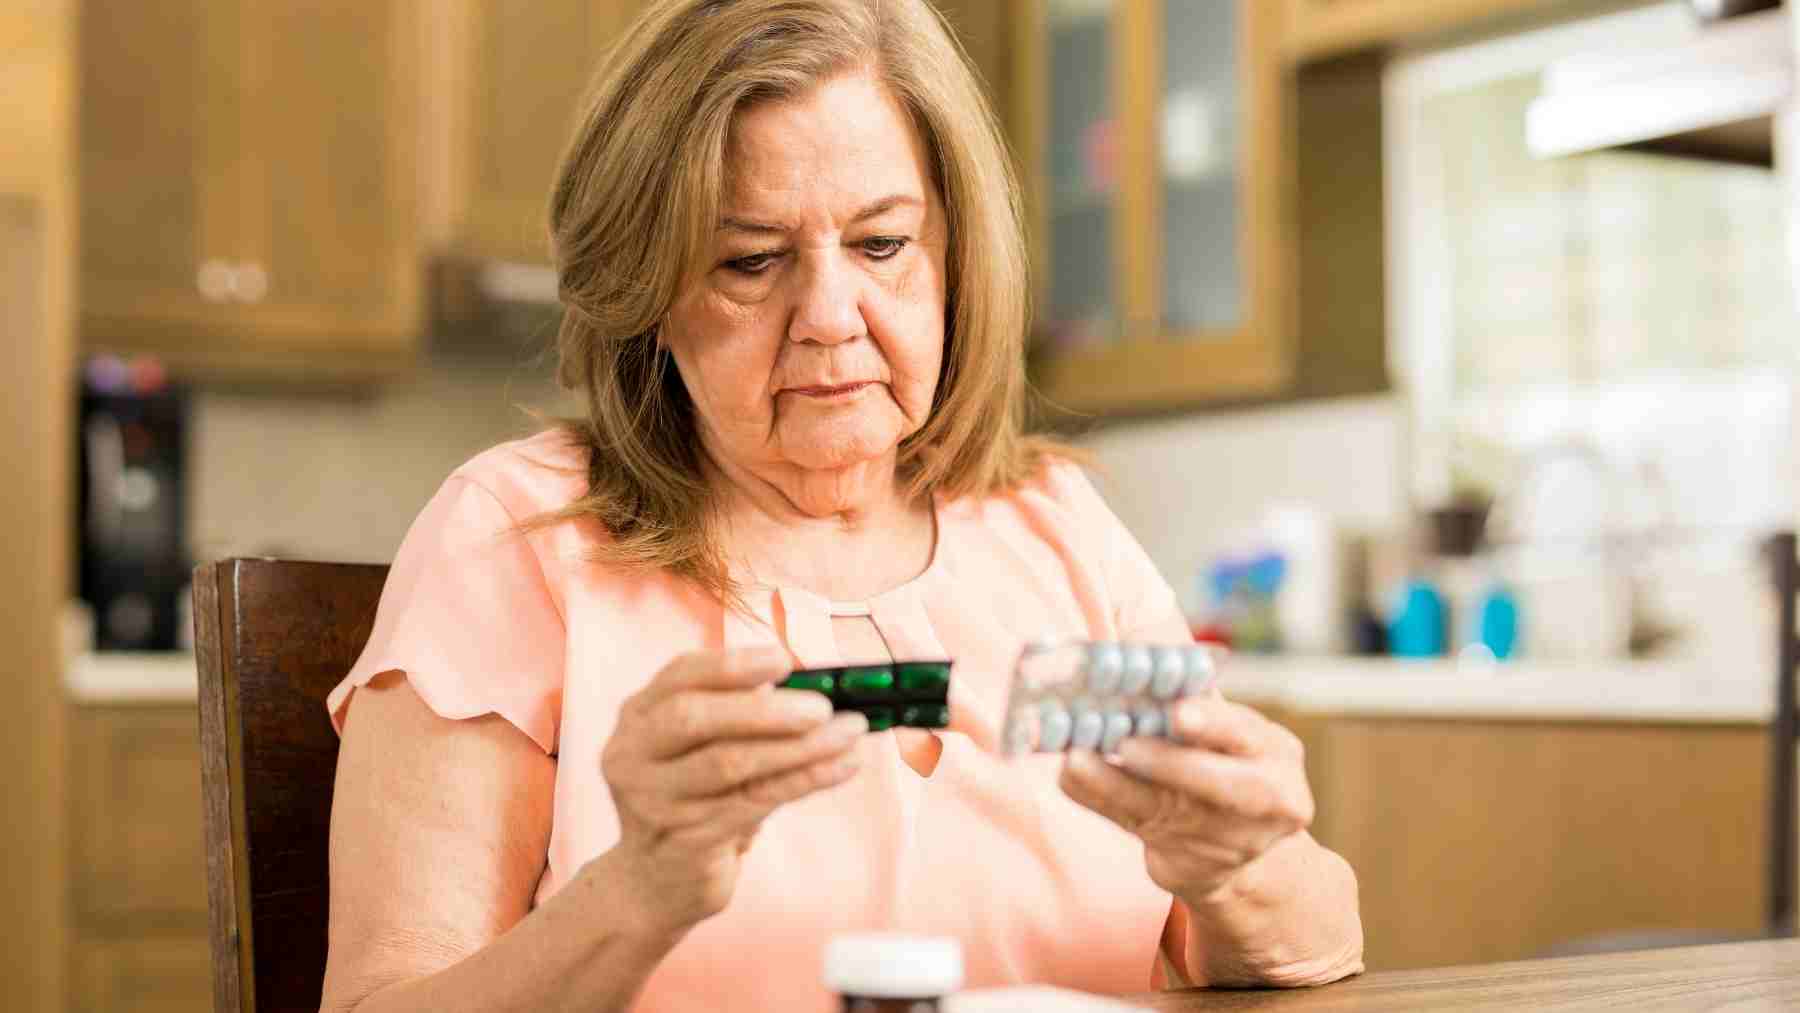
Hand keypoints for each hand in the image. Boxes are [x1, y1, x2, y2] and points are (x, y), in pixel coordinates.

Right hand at [599, 646, 865, 935]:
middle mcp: (633, 756)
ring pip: (731, 764)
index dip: (732, 664)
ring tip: (849, 733)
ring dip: (800, 746)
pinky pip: (754, 802)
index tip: (782, 659)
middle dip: (765, 710)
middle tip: (823, 707)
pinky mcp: (684, 841)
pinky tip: (842, 766)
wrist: (656, 882)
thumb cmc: (695, 797)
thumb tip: (815, 685)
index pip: (680, 675)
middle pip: (694, 718)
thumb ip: (740, 713)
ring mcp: (654, 802)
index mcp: (638, 717)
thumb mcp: (704, 747)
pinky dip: (806, 779)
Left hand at [1059, 693, 1313, 904]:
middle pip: (1224, 786)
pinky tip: (1071, 774)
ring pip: (1170, 811)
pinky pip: (1138, 826)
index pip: (1245, 734)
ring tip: (1078, 758)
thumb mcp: (1229, 732)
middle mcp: (1265, 801)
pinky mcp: (1188, 864)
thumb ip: (1195, 701)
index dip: (1212, 723)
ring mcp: (1228, 841)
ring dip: (1117, 783)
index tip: (1178, 711)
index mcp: (1276, 753)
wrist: (1243, 852)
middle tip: (1127, 743)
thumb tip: (1136, 653)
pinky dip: (1100, 797)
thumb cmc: (1227, 764)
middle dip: (1172, 764)